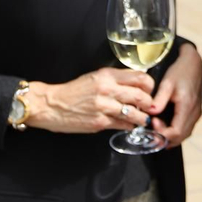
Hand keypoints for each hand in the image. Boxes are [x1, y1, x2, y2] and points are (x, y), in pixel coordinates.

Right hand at [27, 67, 156, 133]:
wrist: (51, 105)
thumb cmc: (73, 91)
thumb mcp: (95, 77)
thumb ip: (115, 79)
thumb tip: (136, 83)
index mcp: (107, 75)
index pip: (140, 77)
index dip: (150, 86)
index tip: (149, 91)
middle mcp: (107, 89)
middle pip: (141, 96)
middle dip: (149, 104)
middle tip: (149, 107)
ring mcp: (104, 107)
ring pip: (135, 113)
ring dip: (142, 118)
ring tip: (142, 119)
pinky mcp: (99, 123)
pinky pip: (123, 125)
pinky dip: (129, 126)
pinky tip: (128, 125)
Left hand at [149, 43, 201, 146]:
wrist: (193, 64)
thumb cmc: (180, 71)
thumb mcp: (167, 82)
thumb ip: (159, 99)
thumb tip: (151, 113)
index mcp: (187, 107)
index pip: (176, 131)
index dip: (163, 134)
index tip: (152, 124)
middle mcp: (194, 114)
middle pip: (180, 137)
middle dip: (165, 138)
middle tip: (151, 130)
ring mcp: (196, 114)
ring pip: (184, 135)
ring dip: (170, 137)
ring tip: (156, 129)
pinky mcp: (195, 113)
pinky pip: (186, 129)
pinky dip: (175, 132)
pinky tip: (165, 127)